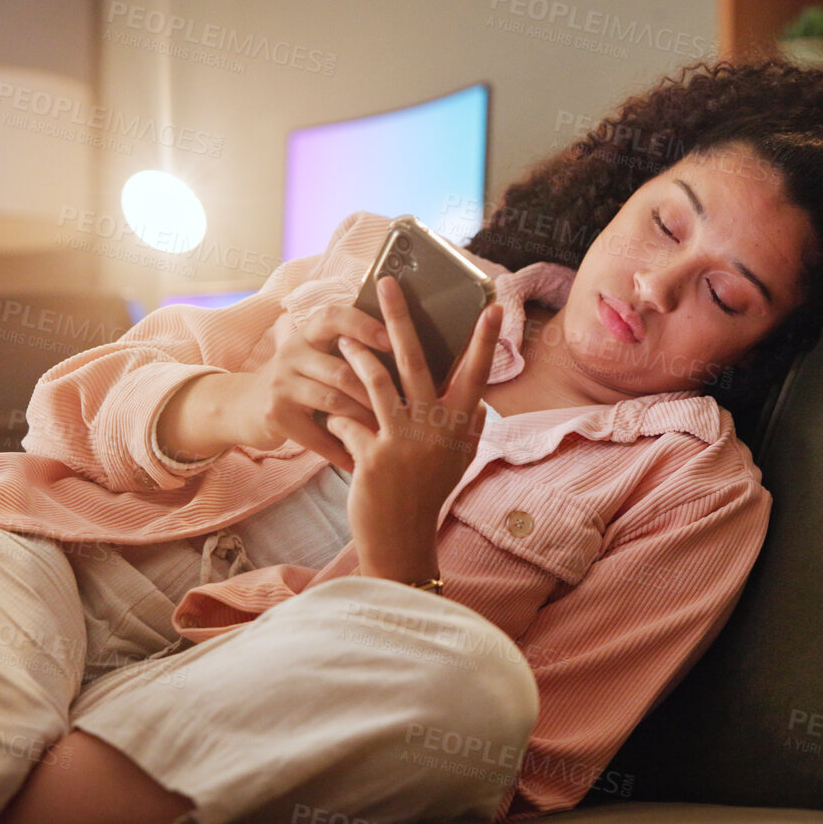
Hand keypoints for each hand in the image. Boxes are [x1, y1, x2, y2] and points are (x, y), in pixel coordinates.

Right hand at [156, 301, 393, 472]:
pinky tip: (359, 463)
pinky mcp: (276, 415)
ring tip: (389, 434)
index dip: (363, 324)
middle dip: (376, 392)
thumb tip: (406, 349)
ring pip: (333, 401)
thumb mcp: (317, 357)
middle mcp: (292, 353)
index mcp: (309, 334)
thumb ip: (349, 350)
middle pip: (341, 369)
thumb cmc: (300, 381)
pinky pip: (316, 435)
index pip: (334, 317)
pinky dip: (340, 451)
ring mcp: (281, 384)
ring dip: (364, 421)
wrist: (245, 407)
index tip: (393, 338)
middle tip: (406, 409)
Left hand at [329, 276, 502, 582]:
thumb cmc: (429, 496)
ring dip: (357, 354)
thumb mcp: (458, 461)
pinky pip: (350, 421)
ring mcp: (403, 442)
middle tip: (389, 283)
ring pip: (376, 381)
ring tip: (344, 335)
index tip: (493, 306)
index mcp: (459, 426)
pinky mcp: (372, 457)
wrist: (401, 540)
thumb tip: (479, 401)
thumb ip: (469, 428)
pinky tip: (329, 417)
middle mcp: (434, 429)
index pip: (476, 374)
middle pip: (417, 360)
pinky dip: (339, 417)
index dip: (484, 340)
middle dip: (400, 318)